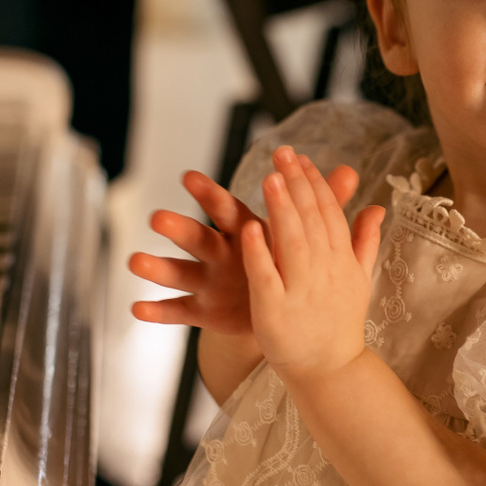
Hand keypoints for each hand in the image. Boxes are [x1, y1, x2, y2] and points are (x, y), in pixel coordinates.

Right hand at [131, 160, 367, 333]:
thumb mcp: (303, 236)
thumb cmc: (286, 263)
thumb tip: (350, 172)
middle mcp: (221, 254)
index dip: (210, 195)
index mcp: (245, 233)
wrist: (283, 313)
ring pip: (181, 272)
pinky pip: (180, 311)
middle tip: (158, 218)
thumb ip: (322, 206)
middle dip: (179, 227)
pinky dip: (159, 310)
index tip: (187, 177)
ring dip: (159, 267)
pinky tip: (138, 309)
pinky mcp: (205, 311)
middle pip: (199, 238)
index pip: (226, 211)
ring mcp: (210, 282)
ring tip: (135, 262)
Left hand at [240, 147, 385, 386]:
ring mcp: (301, 291)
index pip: (330, 213)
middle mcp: (325, 272)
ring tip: (270, 178)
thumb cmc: (339, 323)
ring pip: (292, 243)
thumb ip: (365, 241)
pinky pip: (266, 277)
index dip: (315, 183)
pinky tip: (248, 228)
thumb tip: (378, 206)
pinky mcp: (275, 311)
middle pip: (311, 220)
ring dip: (281, 209)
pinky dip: (259, 252)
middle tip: (281, 153)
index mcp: (342, 261)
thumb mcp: (358, 280)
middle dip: (297, 184)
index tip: (300, 157)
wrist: (330, 371)